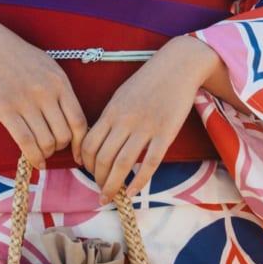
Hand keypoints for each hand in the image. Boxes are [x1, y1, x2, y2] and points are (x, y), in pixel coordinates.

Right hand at [0, 17, 87, 169]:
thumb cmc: (22, 59)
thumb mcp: (50, 68)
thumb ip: (63, 93)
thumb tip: (76, 125)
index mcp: (60, 82)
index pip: (79, 122)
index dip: (81, 144)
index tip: (79, 154)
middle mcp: (46, 93)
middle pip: (64, 136)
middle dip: (62, 148)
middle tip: (55, 148)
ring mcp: (25, 101)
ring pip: (46, 142)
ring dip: (47, 153)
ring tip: (43, 152)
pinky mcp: (6, 110)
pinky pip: (25, 142)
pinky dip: (34, 158)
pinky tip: (36, 162)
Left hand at [80, 36, 220, 202]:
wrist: (177, 67)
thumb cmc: (147, 81)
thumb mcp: (121, 95)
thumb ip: (110, 118)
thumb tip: (99, 142)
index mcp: (112, 111)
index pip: (89, 144)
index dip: (85, 163)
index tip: (88, 172)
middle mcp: (125, 120)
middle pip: (103, 158)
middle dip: (98, 179)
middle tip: (100, 190)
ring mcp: (146, 127)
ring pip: (123, 164)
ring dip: (113, 185)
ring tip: (111, 197)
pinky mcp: (166, 133)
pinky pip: (150, 163)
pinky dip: (139, 181)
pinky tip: (134, 192)